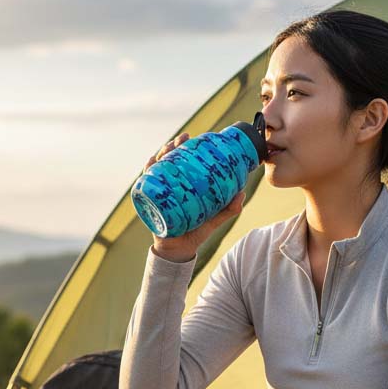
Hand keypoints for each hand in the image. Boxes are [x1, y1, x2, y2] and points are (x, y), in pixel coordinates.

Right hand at [143, 132, 245, 263]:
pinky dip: (147, 172)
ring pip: (157, 167)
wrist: (179, 251)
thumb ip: (228, 209)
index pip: (184, 162)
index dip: (186, 148)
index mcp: (185, 185)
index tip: (193, 138)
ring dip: (161, 154)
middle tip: (183, 138)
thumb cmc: (196, 233)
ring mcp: (159, 193)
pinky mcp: (151, 201)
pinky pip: (145, 184)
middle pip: (169, 160)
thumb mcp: (214, 219)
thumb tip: (242, 192)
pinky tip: (151, 162)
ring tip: (169, 147)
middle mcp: (171, 186)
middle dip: (173, 146)